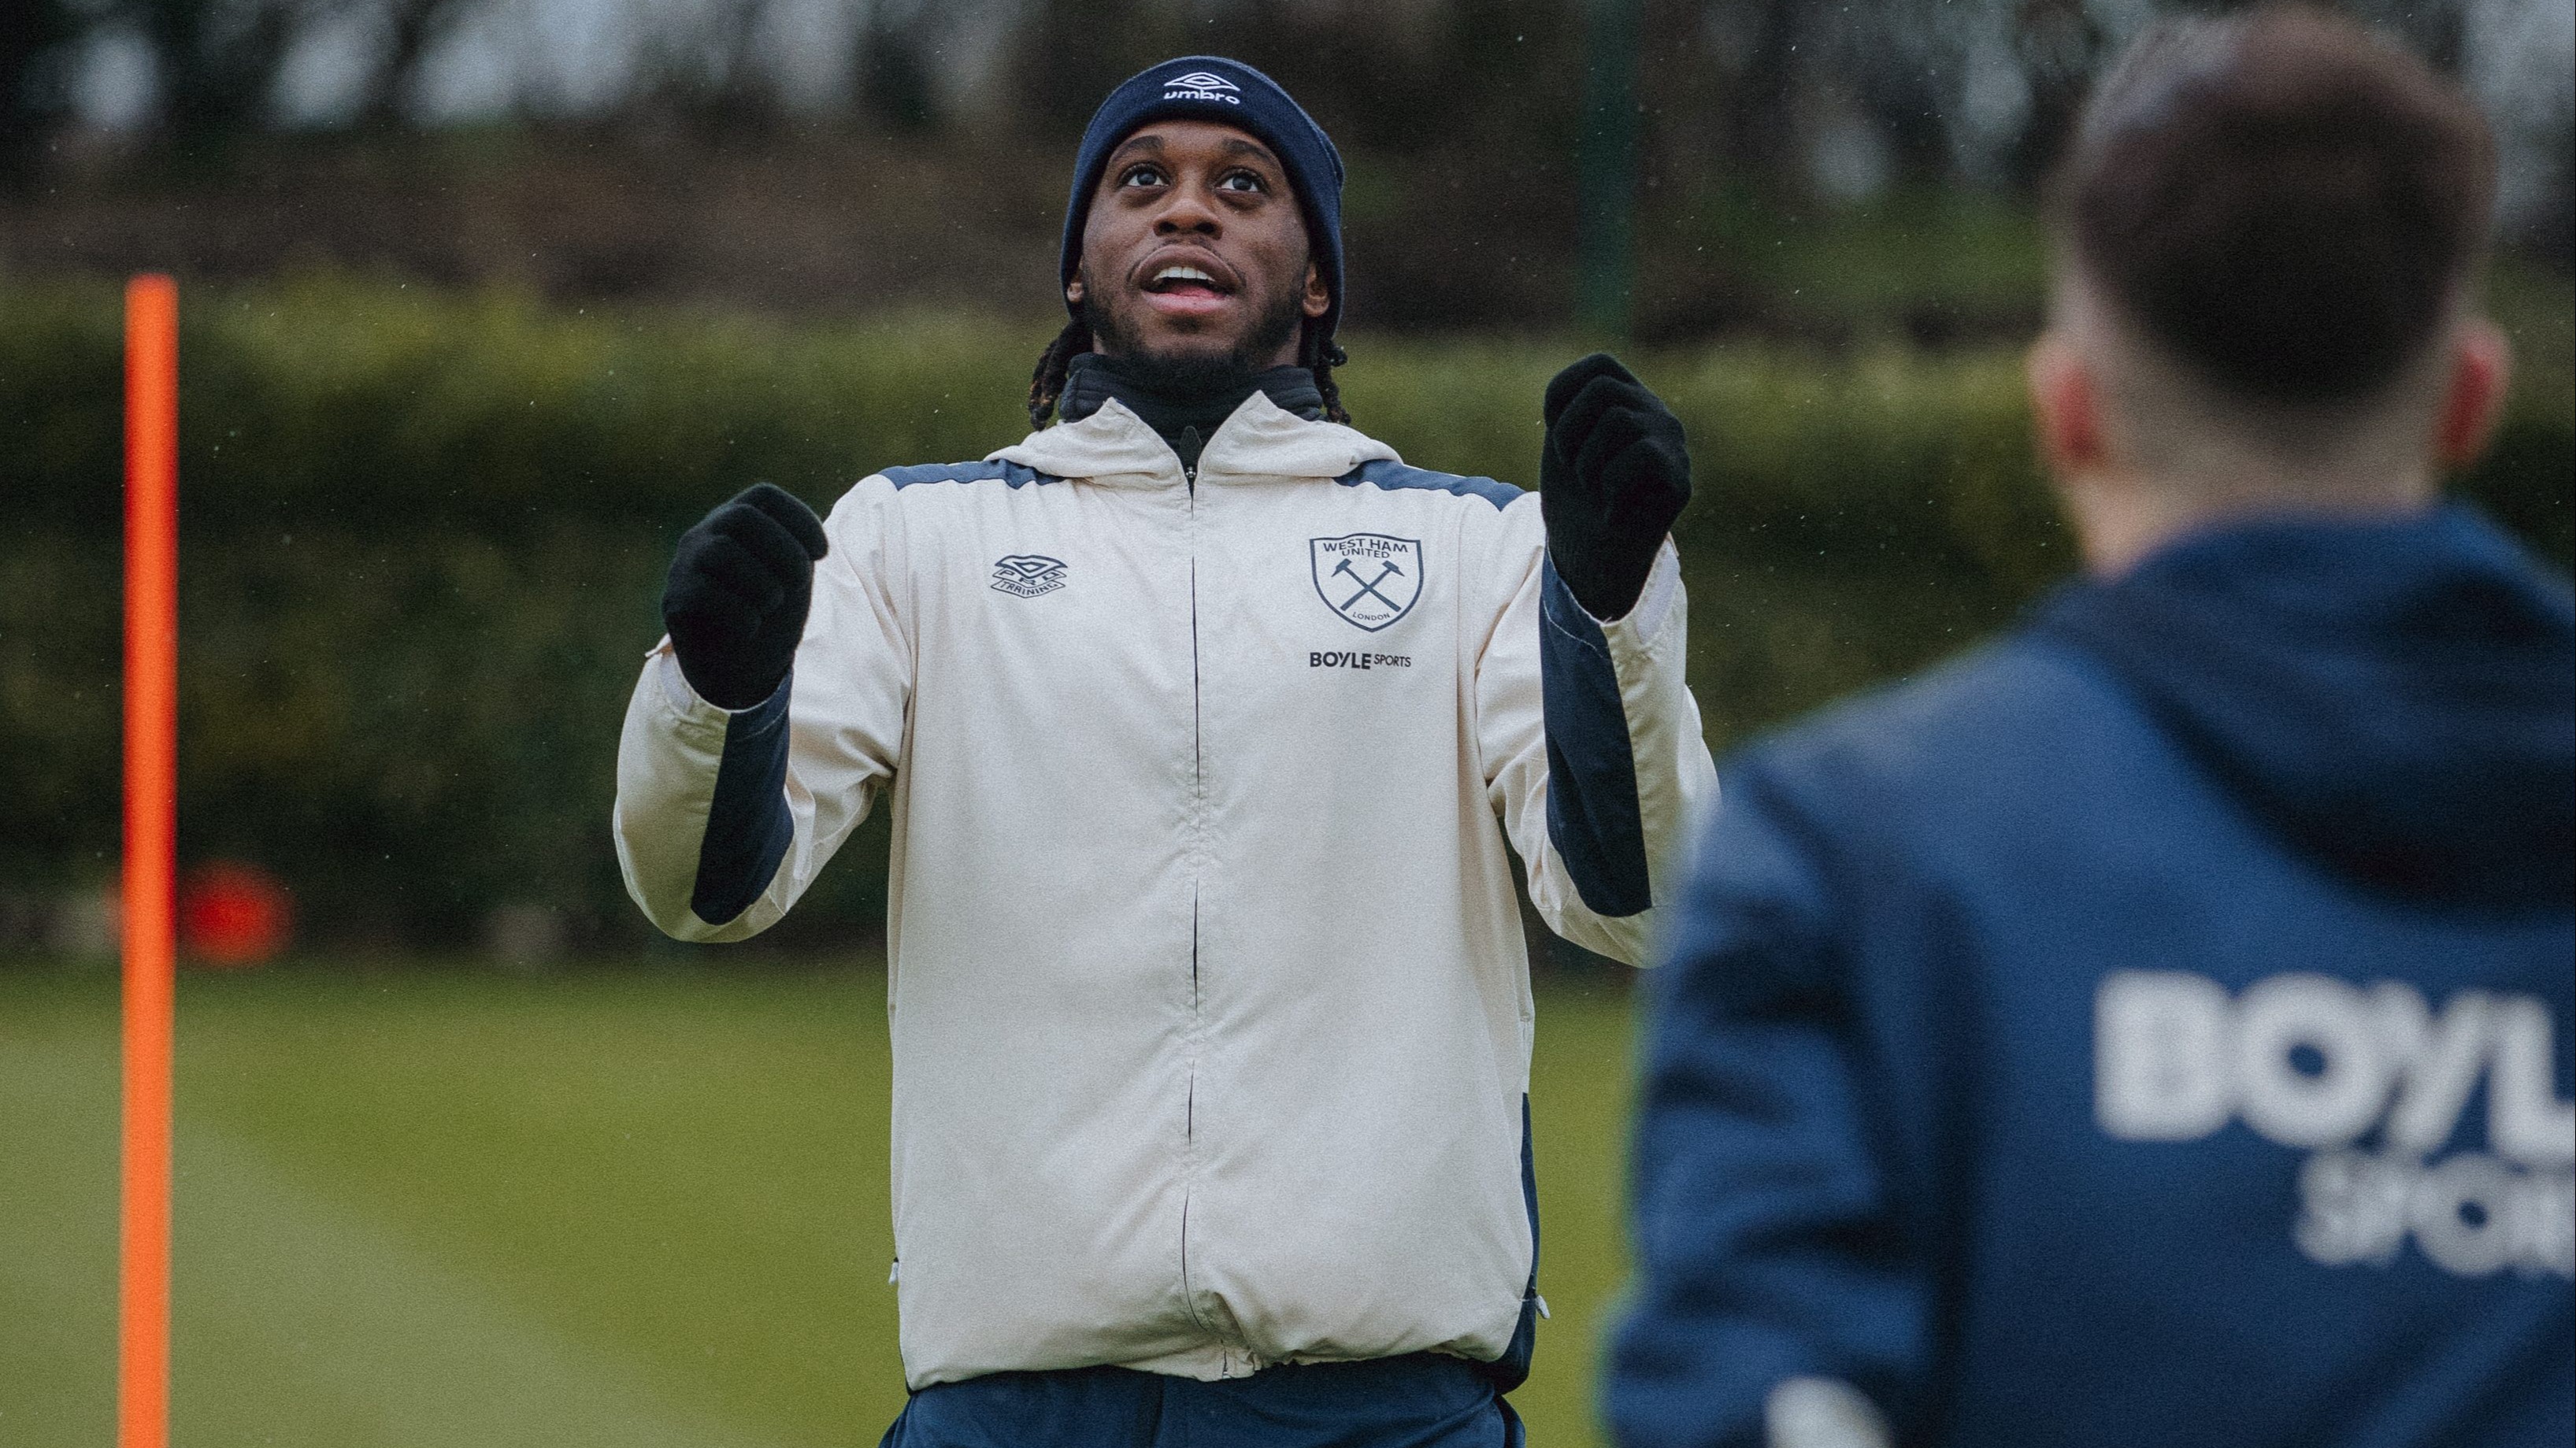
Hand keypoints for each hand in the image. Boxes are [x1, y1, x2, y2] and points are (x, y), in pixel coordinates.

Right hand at [661, 483, 829, 709]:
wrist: (742, 668)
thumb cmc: (772, 615)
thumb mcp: (794, 577)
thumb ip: (797, 550)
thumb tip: (806, 545)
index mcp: (738, 523)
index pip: (764, 496)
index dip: (800, 518)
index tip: (823, 554)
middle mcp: (706, 534)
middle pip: (741, 517)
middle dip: (783, 549)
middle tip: (800, 581)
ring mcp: (685, 564)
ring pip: (721, 550)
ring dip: (762, 583)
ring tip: (771, 605)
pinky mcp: (675, 599)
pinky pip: (704, 592)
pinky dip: (741, 613)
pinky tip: (751, 627)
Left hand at [1540, 353, 1690, 619]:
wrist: (1590, 557)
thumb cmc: (1575, 499)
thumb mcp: (1562, 444)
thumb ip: (1571, 406)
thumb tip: (1575, 384)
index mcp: (1627, 399)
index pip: (1599, 365)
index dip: (1563, 394)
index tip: (1556, 437)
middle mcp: (1655, 413)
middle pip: (1603, 389)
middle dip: (1569, 432)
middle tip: (1572, 470)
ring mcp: (1672, 443)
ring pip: (1619, 422)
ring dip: (1586, 464)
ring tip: (1592, 490)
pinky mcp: (1679, 478)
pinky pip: (1640, 455)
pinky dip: (1610, 485)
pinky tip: (1611, 508)